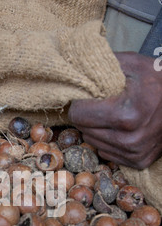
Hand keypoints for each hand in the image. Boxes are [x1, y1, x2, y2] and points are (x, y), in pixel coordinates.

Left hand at [68, 52, 161, 169]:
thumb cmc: (157, 80)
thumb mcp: (133, 64)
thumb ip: (100, 65)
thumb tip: (72, 69)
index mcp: (125, 115)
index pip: (78, 115)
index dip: (79, 102)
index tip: (86, 95)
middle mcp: (129, 140)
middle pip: (83, 129)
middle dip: (88, 115)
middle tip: (102, 104)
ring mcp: (134, 153)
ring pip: (92, 142)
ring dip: (96, 128)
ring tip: (112, 114)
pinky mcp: (138, 161)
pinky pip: (106, 152)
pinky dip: (108, 140)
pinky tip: (121, 128)